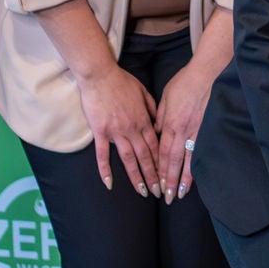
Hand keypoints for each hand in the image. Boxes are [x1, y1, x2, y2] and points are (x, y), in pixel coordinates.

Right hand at [73, 63, 158, 195]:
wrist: (100, 75)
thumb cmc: (122, 82)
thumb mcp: (144, 92)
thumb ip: (152, 108)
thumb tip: (158, 121)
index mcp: (144, 120)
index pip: (156, 146)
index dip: (162, 162)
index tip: (167, 175)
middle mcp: (133, 129)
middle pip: (145, 156)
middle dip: (153, 176)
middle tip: (159, 192)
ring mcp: (116, 131)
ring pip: (129, 159)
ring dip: (136, 177)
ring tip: (142, 192)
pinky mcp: (100, 132)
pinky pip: (103, 154)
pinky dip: (106, 170)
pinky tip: (109, 183)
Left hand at [154, 55, 220, 203]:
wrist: (204, 74)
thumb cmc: (183, 83)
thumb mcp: (164, 99)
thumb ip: (159, 118)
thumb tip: (156, 133)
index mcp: (169, 123)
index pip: (161, 152)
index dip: (159, 170)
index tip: (156, 184)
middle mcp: (182, 130)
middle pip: (174, 160)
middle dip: (170, 180)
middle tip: (167, 197)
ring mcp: (196, 130)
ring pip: (188, 159)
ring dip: (184, 178)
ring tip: (182, 193)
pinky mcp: (206, 127)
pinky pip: (200, 149)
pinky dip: (197, 164)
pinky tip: (197, 175)